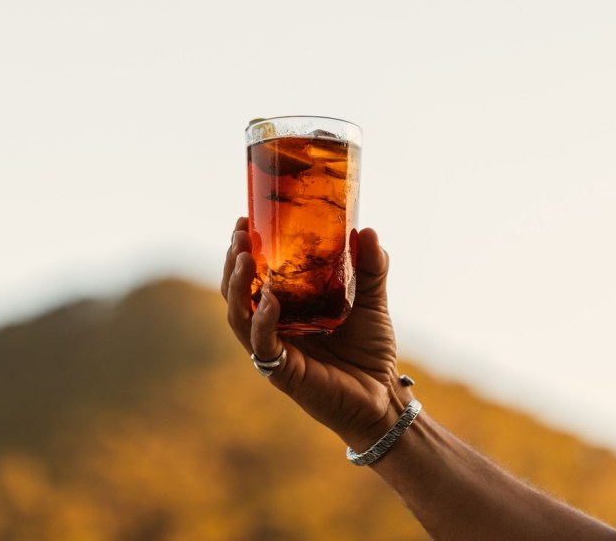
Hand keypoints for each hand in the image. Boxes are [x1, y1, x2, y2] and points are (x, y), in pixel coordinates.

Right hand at [222, 217, 412, 448]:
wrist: (383, 395)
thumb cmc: (371, 350)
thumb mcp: (372, 300)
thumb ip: (371, 267)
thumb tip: (367, 230)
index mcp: (286, 307)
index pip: (254, 275)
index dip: (244, 249)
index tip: (245, 220)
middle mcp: (273, 326)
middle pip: (236, 292)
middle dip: (233, 261)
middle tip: (240, 233)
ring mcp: (275, 349)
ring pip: (238, 315)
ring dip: (237, 285)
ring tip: (243, 257)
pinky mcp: (282, 371)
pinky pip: (261, 344)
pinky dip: (261, 321)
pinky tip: (269, 300)